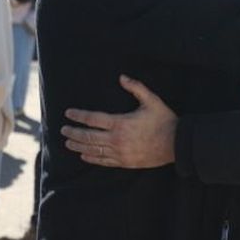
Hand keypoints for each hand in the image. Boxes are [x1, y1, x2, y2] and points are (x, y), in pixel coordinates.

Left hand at [62, 75, 177, 168]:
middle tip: (63, 130)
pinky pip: (104, 161)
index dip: (78, 116)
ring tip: (68, 143)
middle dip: (73, 133)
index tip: (68, 113)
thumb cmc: (164, 120)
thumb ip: (136, 88)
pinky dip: (92, 158)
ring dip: (78, 146)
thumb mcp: (152, 100)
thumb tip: (122, 77)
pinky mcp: (125, 162)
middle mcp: (117, 139)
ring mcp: (120, 153)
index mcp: (121, 123)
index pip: (93, 119)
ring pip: (93, 150)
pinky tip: (84, 156)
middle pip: (88, 136)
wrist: (176, 144)